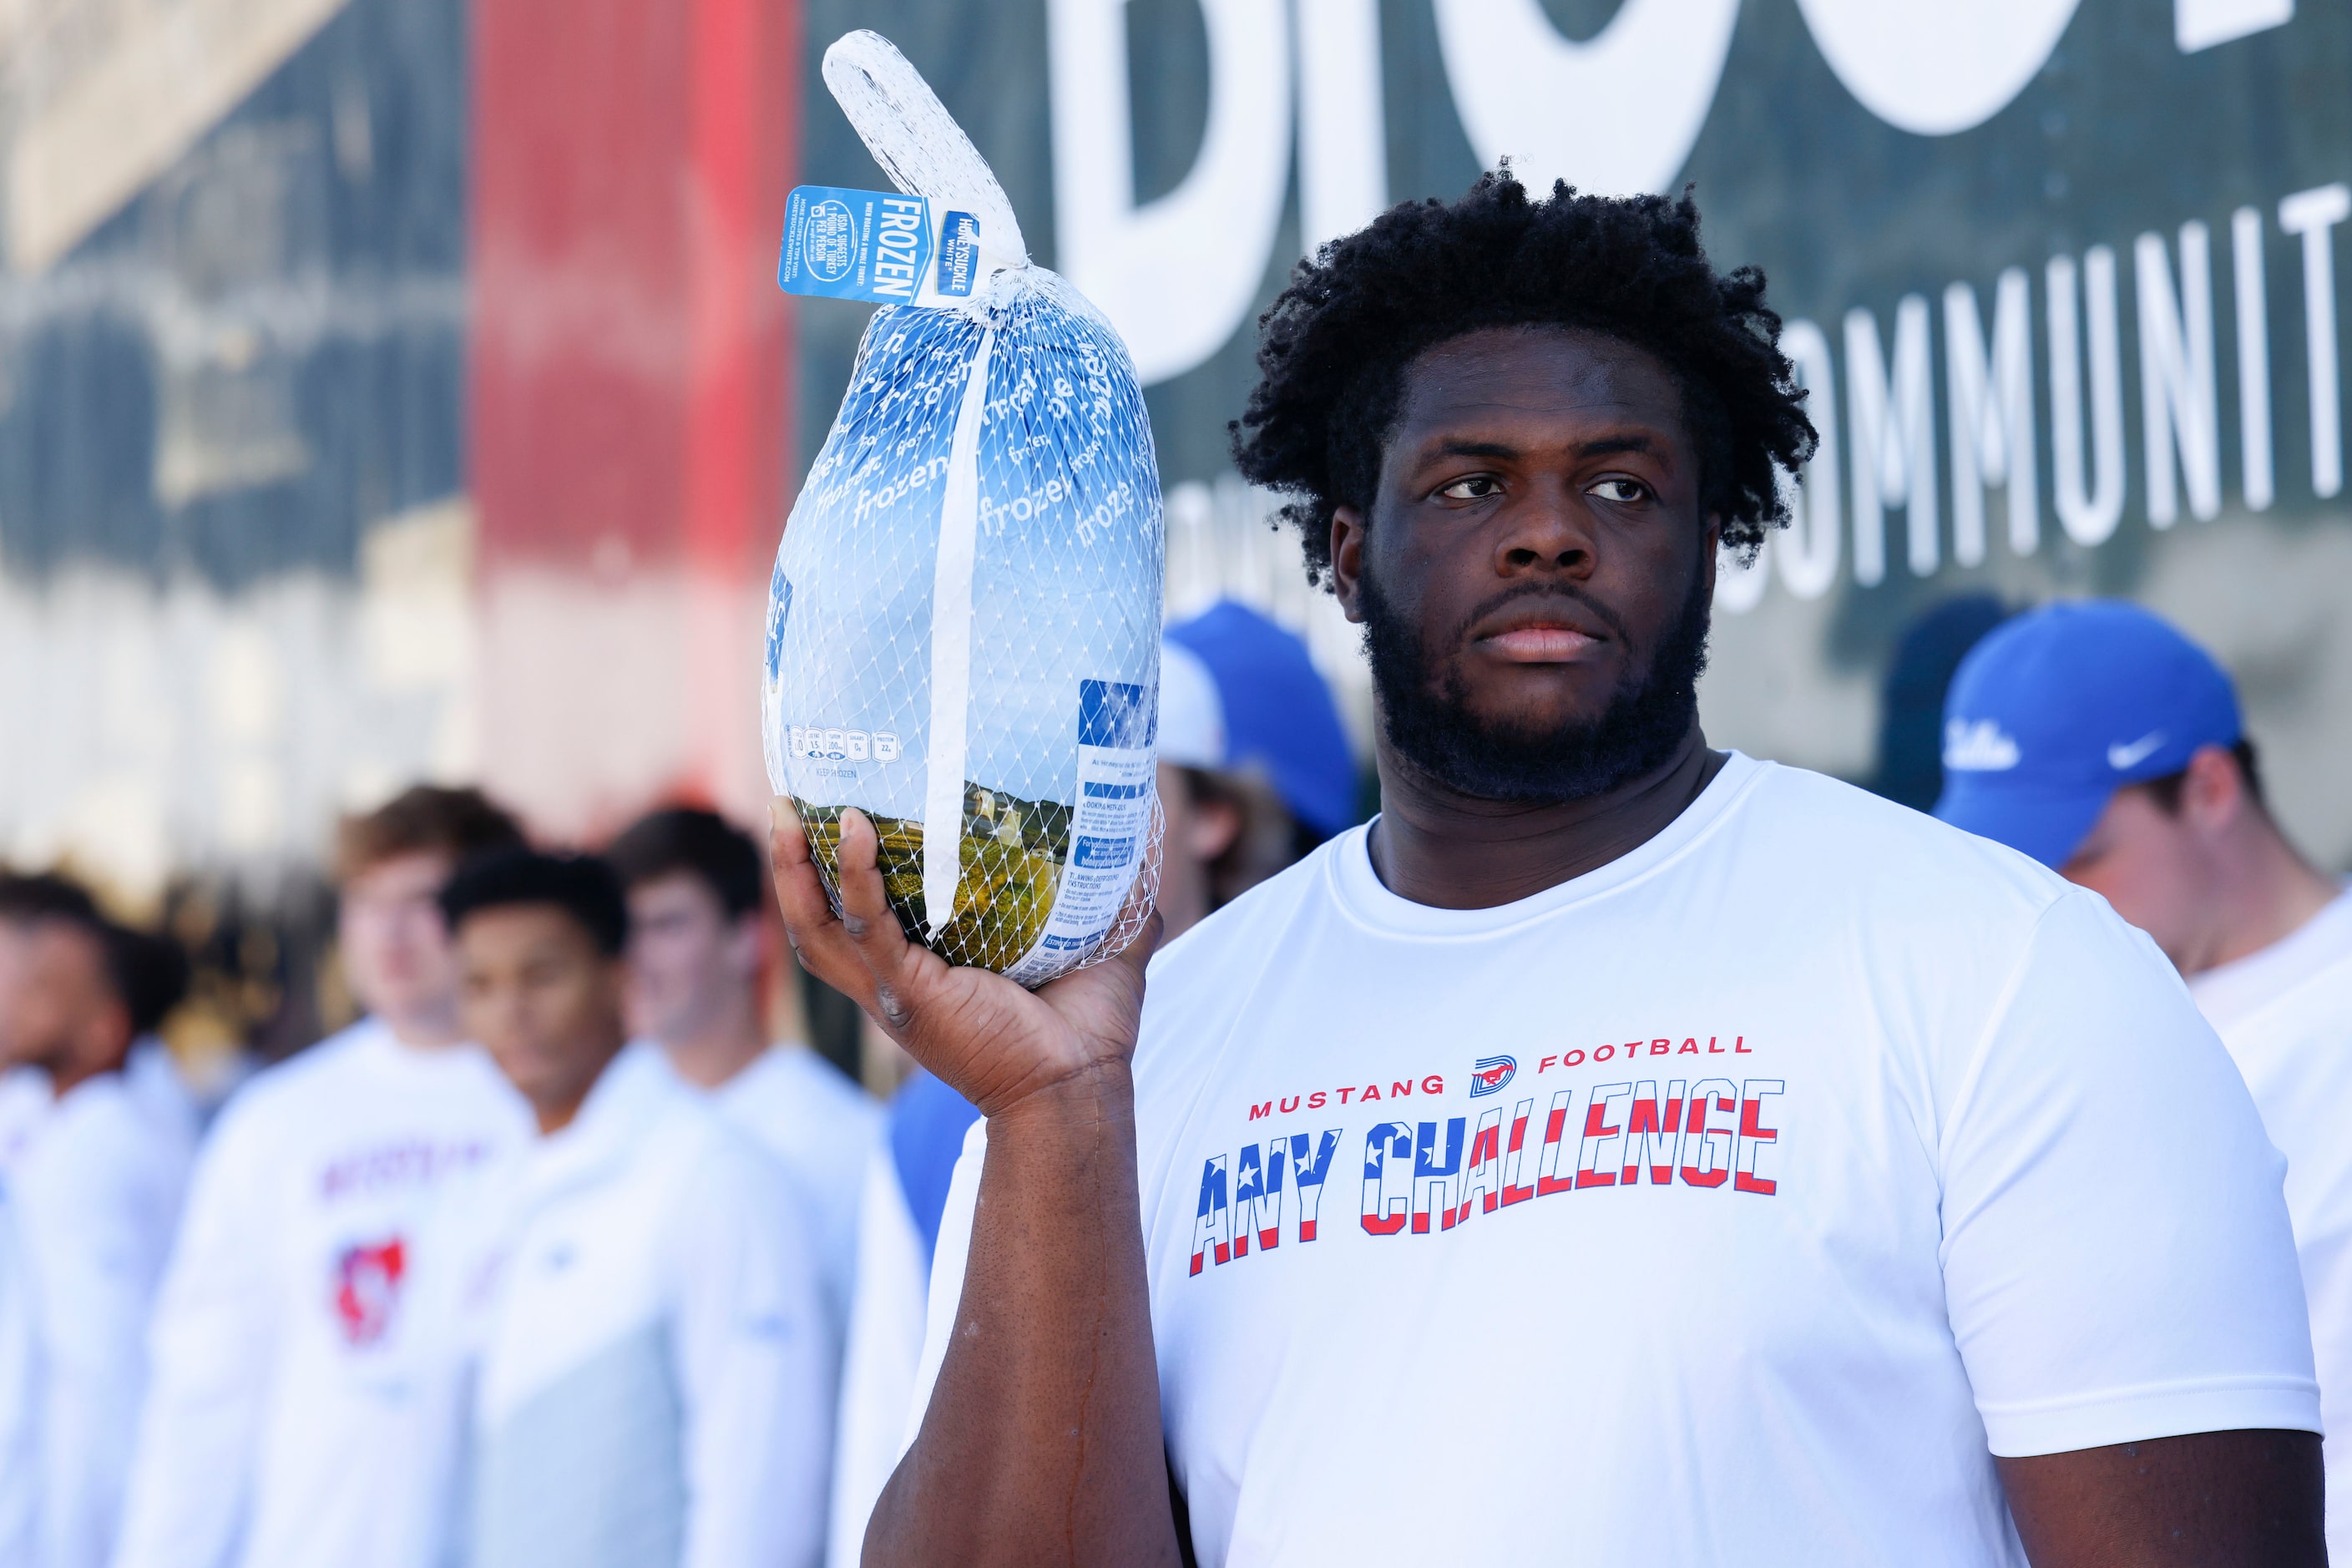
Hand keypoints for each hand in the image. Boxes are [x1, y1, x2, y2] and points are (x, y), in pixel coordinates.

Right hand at [768, 798, 1159, 1117]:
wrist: (1082, 1084)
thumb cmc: (1088, 1029)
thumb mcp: (1098, 943)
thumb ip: (1114, 893)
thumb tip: (1140, 831)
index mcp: (924, 972)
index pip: (858, 915)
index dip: (835, 870)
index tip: (830, 808)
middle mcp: (897, 982)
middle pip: (815, 920)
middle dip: (790, 864)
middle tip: (785, 799)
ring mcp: (896, 990)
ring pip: (819, 926)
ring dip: (794, 869)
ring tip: (787, 810)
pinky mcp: (910, 994)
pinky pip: (867, 926)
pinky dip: (855, 878)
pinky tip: (852, 831)